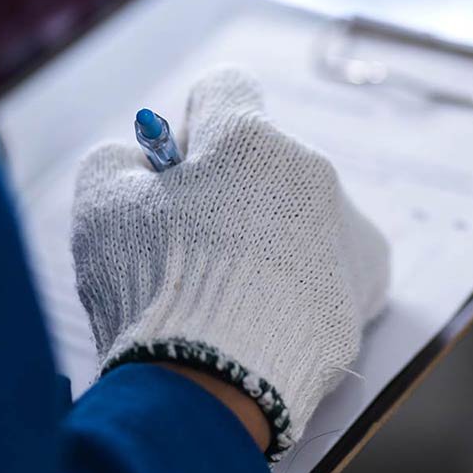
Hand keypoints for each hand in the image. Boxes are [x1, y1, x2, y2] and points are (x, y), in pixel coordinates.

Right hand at [72, 66, 389, 459]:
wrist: (220, 384)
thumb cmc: (154, 284)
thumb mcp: (101, 205)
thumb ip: (121, 159)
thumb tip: (149, 161)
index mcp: (248, 138)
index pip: (226, 88)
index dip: (194, 123)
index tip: (184, 165)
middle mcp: (311, 167)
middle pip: (266, 157)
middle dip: (233, 186)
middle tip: (200, 244)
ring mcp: (348, 222)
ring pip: (302, 206)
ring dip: (273, 229)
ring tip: (240, 290)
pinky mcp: (371, 275)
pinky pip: (333, 254)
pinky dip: (307, 271)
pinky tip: (277, 307)